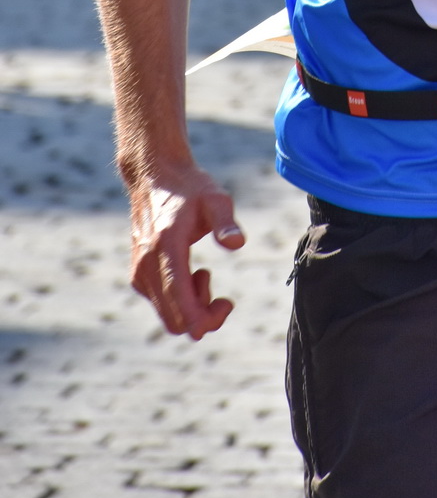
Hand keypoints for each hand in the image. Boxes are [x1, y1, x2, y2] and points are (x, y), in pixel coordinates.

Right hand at [127, 161, 245, 338]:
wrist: (154, 176)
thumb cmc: (190, 188)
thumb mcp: (215, 198)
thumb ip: (226, 222)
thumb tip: (237, 243)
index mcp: (166, 248)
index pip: (179, 301)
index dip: (202, 320)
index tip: (227, 305)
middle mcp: (146, 266)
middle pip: (174, 321)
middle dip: (203, 317)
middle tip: (223, 297)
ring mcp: (139, 273)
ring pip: (169, 316)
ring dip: (193, 306)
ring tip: (205, 273)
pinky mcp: (138, 276)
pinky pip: (162, 306)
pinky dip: (181, 300)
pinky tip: (193, 273)